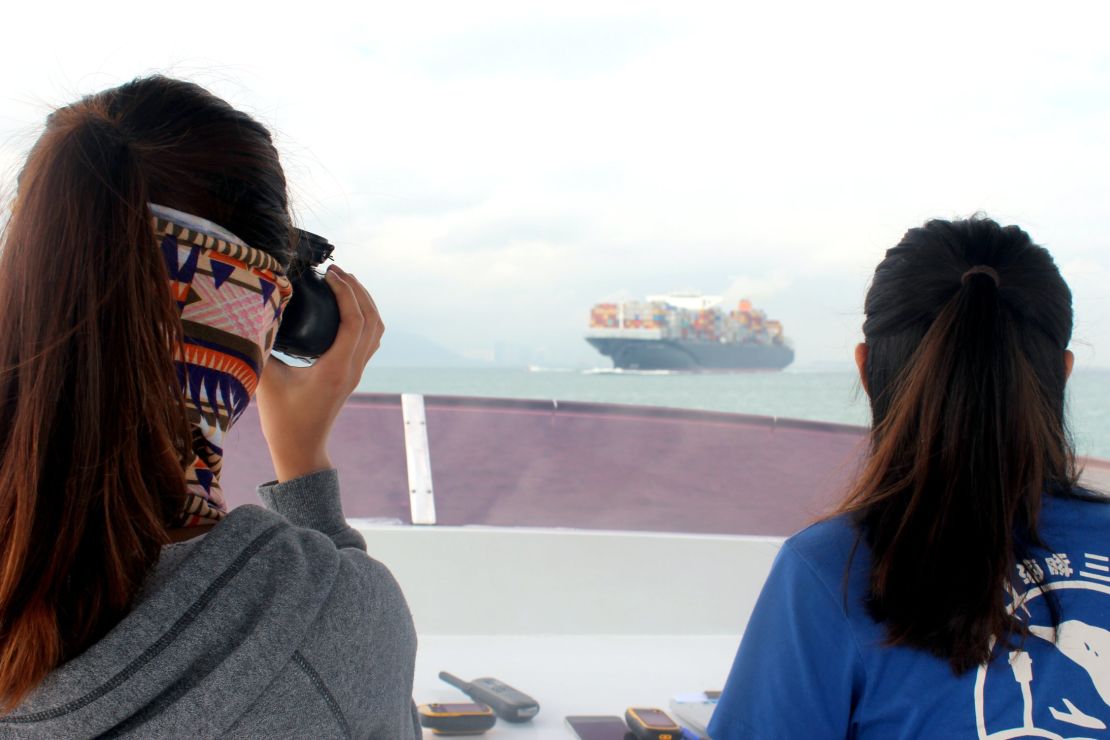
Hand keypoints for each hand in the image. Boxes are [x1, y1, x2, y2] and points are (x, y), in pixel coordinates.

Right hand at [256, 265, 382, 481]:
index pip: (355, 321)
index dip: (346, 292)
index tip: (328, 273)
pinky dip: (364, 316)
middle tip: (336, 269)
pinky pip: (369, 339)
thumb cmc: (282, 420)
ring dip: (365, 302)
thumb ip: (259, 346)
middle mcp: (352, 368)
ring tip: (343, 281)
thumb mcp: (265, 381)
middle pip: (372, 320)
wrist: (301, 450)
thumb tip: (251, 312)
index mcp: (336, 368)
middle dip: (358, 290)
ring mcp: (356, 372)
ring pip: (376, 330)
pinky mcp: (352, 374)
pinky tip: (344, 307)